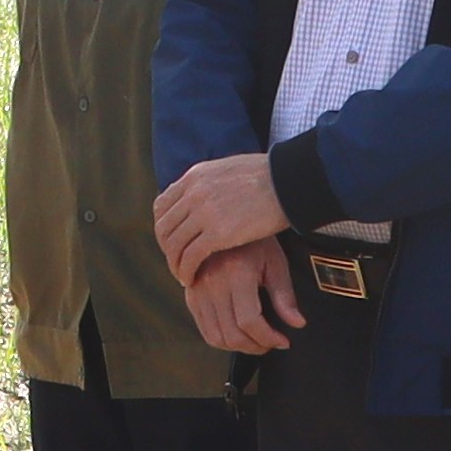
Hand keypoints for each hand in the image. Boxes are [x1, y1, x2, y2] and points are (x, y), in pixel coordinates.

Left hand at [149, 152, 291, 282]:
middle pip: (164, 228)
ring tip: (183, 275)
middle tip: (177, 263)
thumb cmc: (270, 177)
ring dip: (175, 264)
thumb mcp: (229, 170)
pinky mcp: (218, 232)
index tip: (173, 242)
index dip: (164, 228)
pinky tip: (192, 279)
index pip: (162, 206)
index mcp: (195, 176)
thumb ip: (211, 183)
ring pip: (174, 245)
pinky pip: (190, 257)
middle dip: (167, 249)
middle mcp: (194, 193)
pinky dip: (186, 271)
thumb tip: (206, 193)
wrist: (289, 181)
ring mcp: (203, 212)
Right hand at [184, 241, 298, 355]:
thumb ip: (285, 296)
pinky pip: (204, 329)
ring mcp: (198, 290)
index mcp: (236, 273)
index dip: (269, 338)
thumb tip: (297, 324)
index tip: (282, 341)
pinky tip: (237, 334)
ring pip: (216, 336)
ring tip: (255, 341)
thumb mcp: (275, 262)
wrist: (224, 221)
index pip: (250, 321)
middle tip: (271, 344)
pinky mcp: (191, 295)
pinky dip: (222, 339)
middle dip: (255, 346)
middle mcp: (212, 283)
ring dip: (238, 347)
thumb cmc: (254, 240)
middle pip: (232, 333)